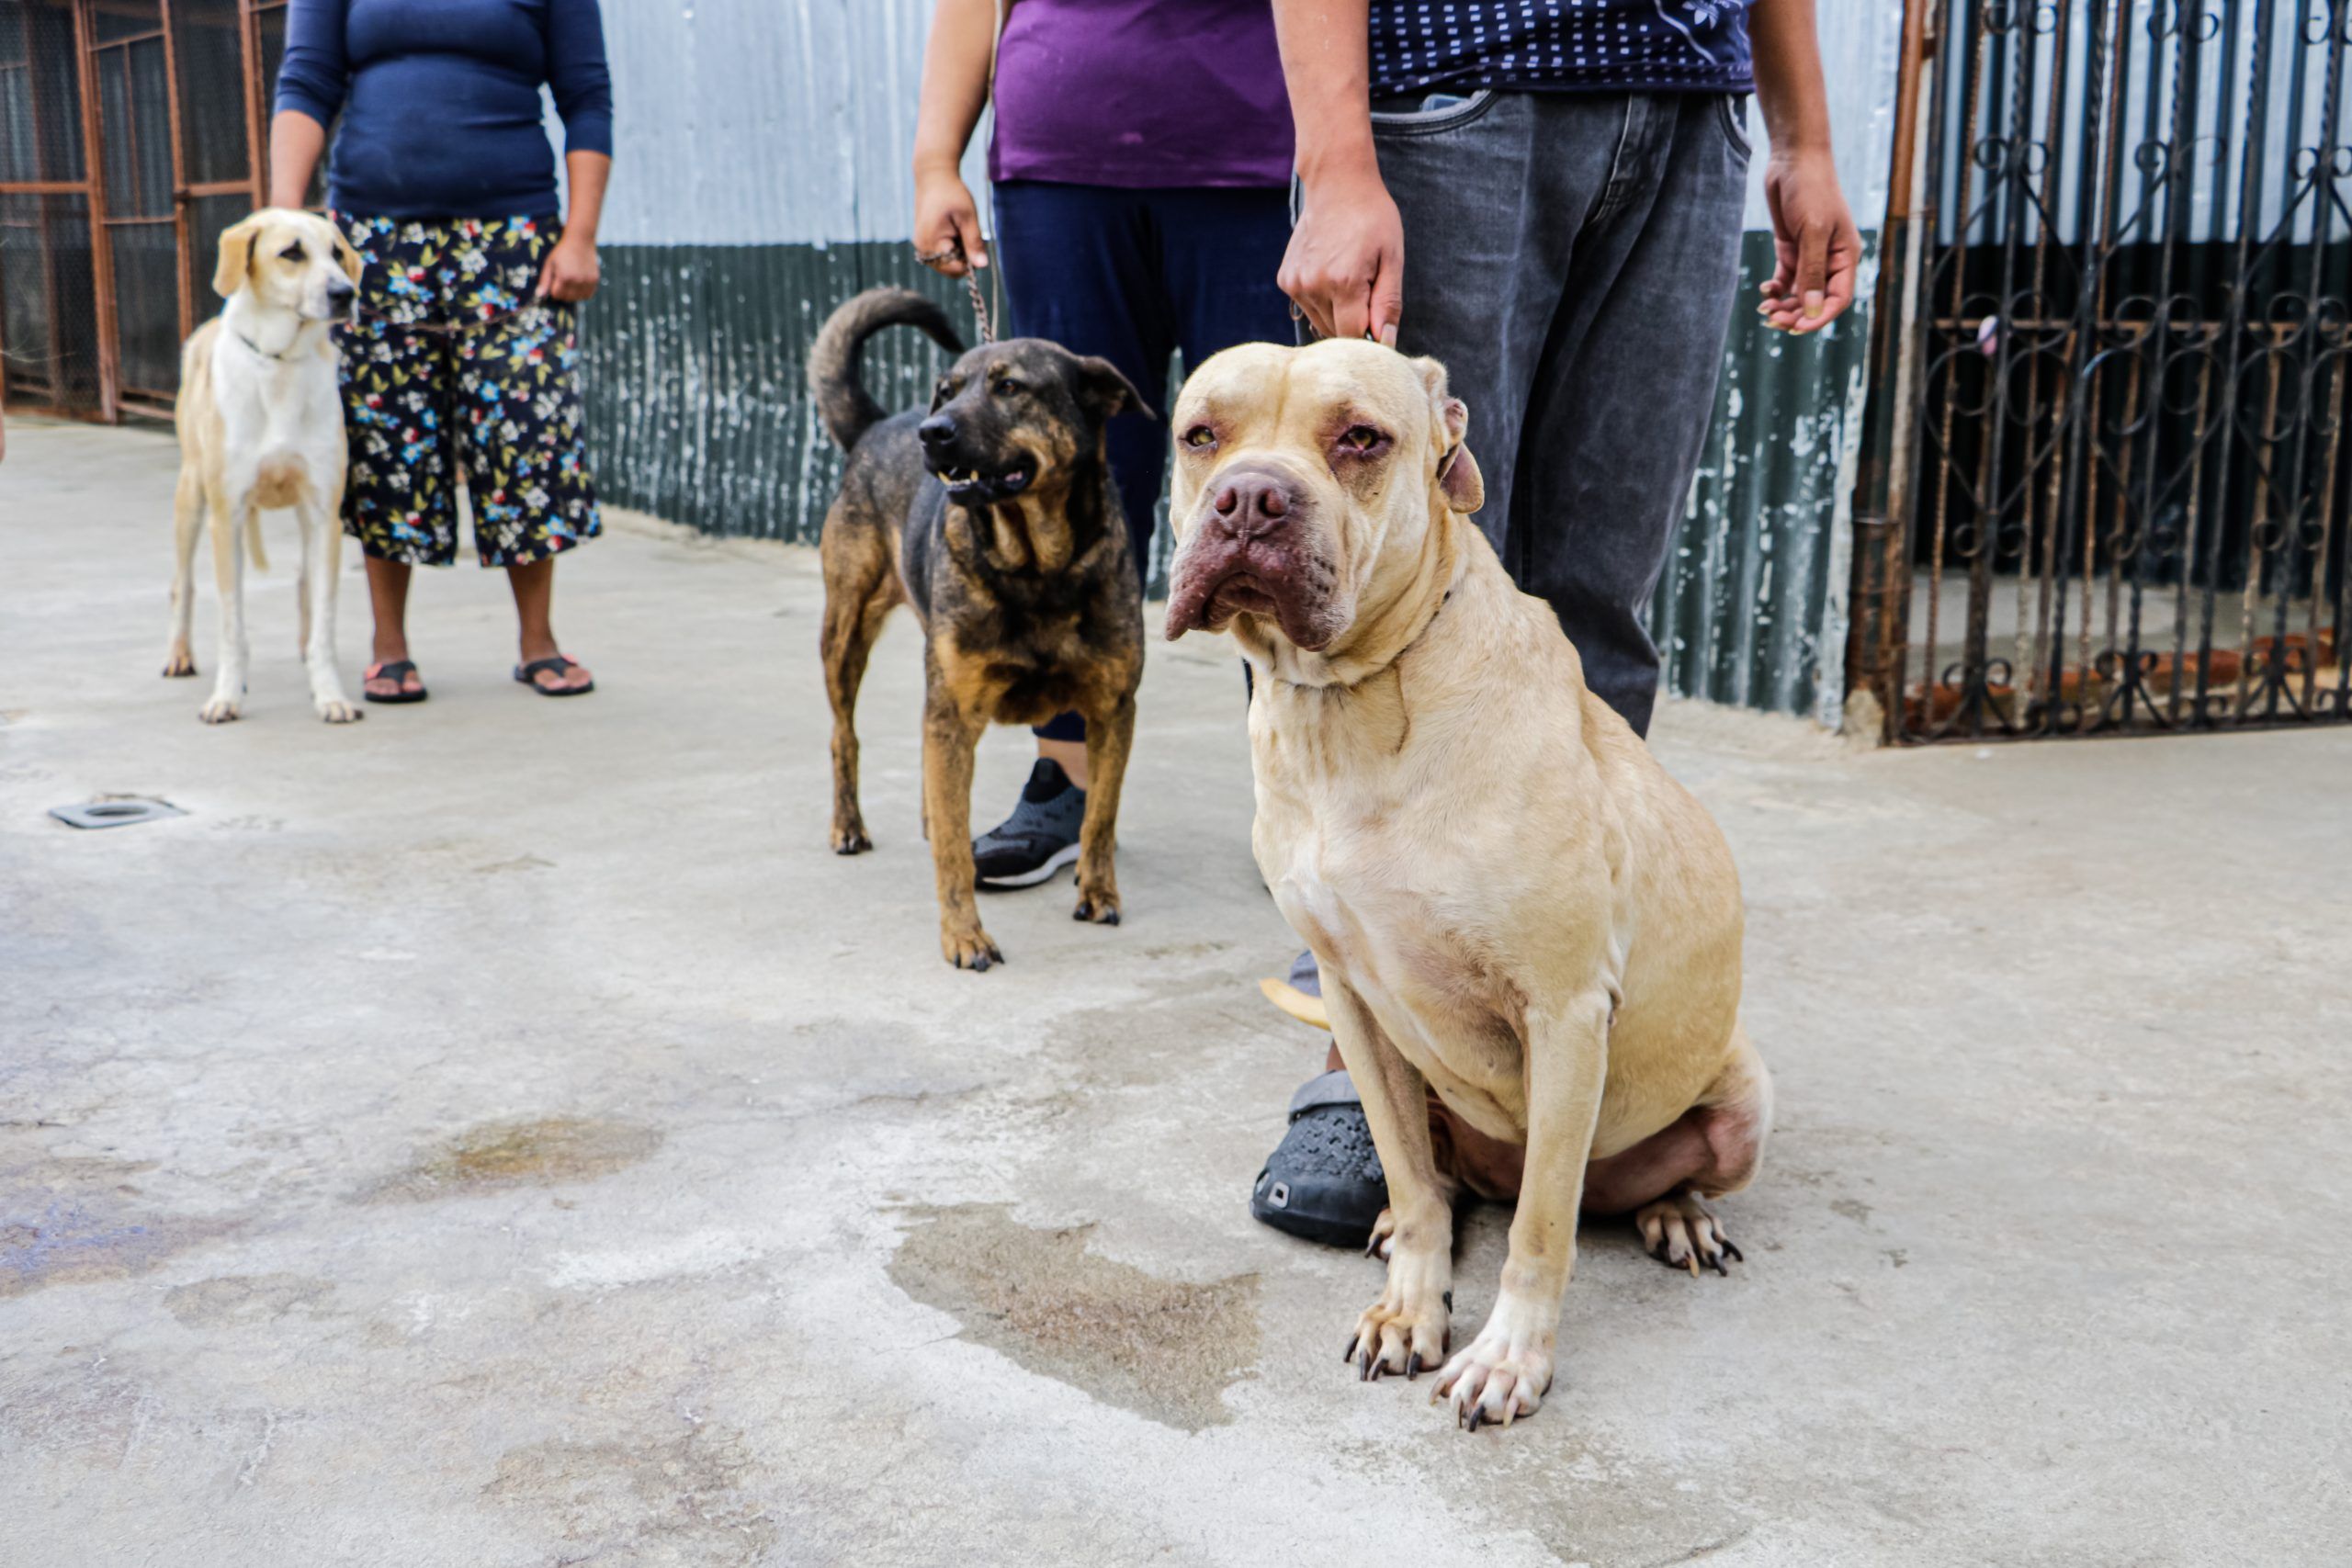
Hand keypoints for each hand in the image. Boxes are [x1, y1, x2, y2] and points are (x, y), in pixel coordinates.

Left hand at [536, 234, 599, 302]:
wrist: (580, 241)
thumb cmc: (562, 251)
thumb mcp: (550, 264)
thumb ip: (544, 280)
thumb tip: (539, 295)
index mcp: (564, 277)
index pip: (557, 295)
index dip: (553, 290)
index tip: (554, 282)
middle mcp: (577, 281)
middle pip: (567, 298)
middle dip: (562, 293)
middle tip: (562, 282)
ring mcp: (587, 281)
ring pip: (578, 298)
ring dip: (572, 294)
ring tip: (570, 283)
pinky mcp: (594, 280)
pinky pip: (588, 295)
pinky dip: (582, 293)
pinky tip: (578, 285)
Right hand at [913, 167, 987, 275]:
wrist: (933, 176)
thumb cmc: (952, 193)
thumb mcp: (968, 217)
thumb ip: (974, 243)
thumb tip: (982, 266)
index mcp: (931, 243)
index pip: (955, 268)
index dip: (970, 261)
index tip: (977, 243)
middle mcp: (922, 248)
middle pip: (950, 269)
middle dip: (964, 258)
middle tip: (969, 234)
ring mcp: (921, 246)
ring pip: (946, 264)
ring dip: (958, 253)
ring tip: (960, 230)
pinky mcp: (923, 242)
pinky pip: (941, 255)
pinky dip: (952, 249)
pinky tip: (954, 231)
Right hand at [1277, 157, 1403, 345]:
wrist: (1336, 184)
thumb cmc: (1372, 217)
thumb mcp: (1392, 257)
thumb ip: (1388, 303)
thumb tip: (1386, 342)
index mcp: (1343, 282)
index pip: (1353, 336)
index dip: (1370, 336)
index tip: (1380, 320)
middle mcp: (1313, 286)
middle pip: (1336, 333)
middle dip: (1355, 322)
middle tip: (1367, 288)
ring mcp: (1295, 283)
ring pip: (1321, 322)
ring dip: (1338, 312)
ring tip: (1349, 278)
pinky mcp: (1286, 279)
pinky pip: (1308, 307)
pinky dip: (1322, 300)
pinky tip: (1331, 273)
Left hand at [1758, 148, 1858, 334]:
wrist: (1793, 160)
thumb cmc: (1811, 191)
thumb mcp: (1812, 233)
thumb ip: (1812, 272)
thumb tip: (1813, 312)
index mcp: (1845, 257)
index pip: (1838, 299)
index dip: (1820, 318)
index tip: (1797, 328)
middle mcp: (1830, 260)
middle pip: (1816, 300)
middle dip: (1796, 314)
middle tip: (1774, 321)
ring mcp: (1809, 255)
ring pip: (1799, 293)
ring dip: (1784, 305)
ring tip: (1765, 311)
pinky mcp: (1791, 248)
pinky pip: (1785, 279)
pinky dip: (1776, 289)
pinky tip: (1765, 291)